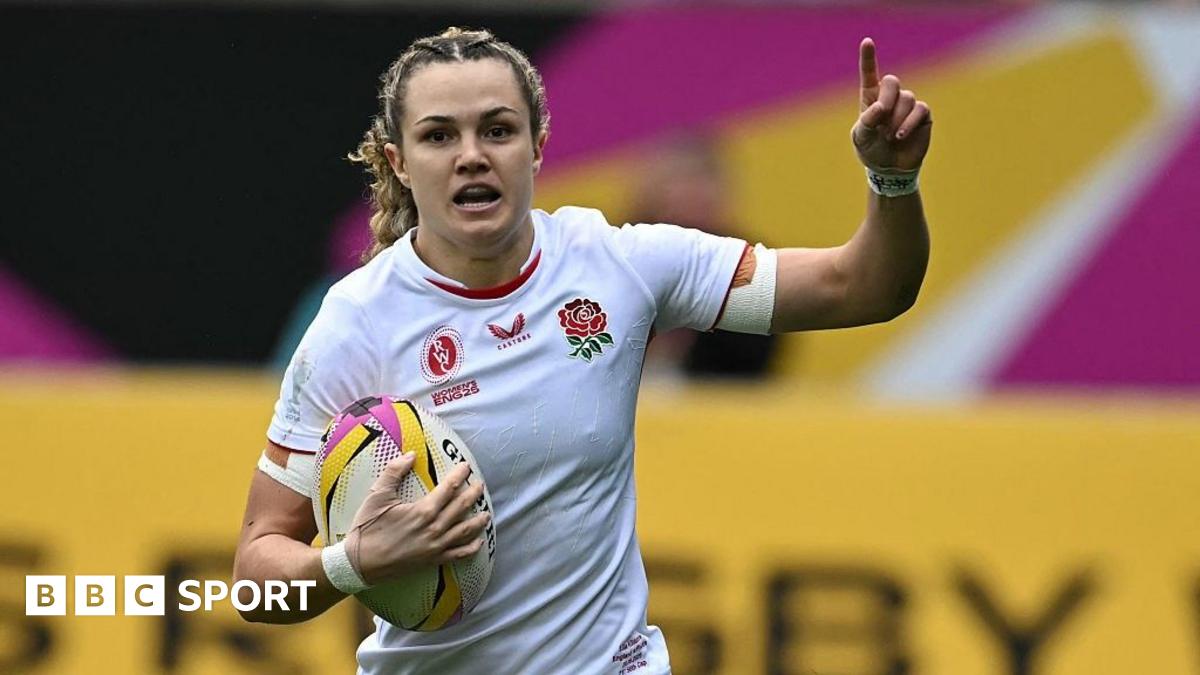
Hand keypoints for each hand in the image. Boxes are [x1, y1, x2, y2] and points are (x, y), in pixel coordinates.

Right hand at [342, 454, 489, 584]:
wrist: (360, 563)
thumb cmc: (367, 528)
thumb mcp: (377, 496)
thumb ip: (394, 472)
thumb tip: (411, 455)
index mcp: (423, 511)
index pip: (449, 488)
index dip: (459, 475)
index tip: (466, 466)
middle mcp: (434, 528)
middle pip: (462, 507)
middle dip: (473, 494)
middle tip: (480, 485)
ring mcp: (436, 546)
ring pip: (465, 531)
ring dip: (478, 521)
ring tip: (487, 513)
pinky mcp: (432, 561)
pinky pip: (458, 555)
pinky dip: (471, 549)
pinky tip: (478, 543)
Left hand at [851, 38, 931, 171]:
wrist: (890, 168)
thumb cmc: (872, 150)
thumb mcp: (861, 138)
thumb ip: (866, 121)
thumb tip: (881, 107)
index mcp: (871, 98)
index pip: (869, 74)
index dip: (868, 58)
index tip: (867, 41)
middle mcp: (890, 97)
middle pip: (892, 81)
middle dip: (887, 98)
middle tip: (881, 118)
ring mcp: (907, 104)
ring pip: (906, 98)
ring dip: (896, 119)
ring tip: (890, 136)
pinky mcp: (922, 114)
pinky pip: (919, 109)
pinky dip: (909, 123)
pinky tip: (900, 135)